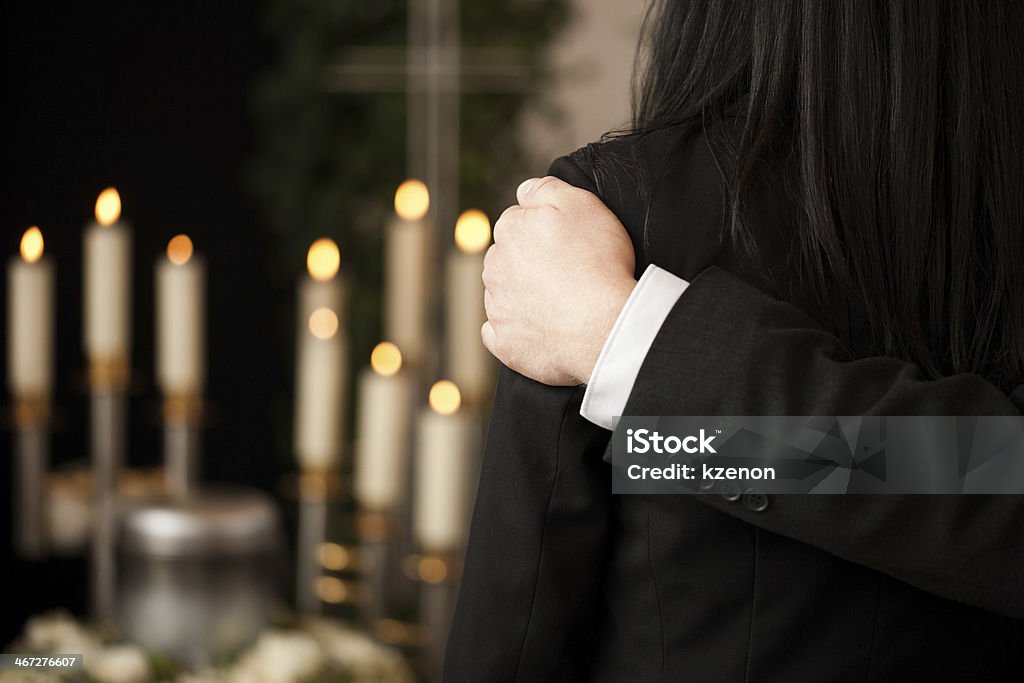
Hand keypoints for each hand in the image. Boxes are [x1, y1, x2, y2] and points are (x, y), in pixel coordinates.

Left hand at [481, 176, 636, 385]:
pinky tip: (538, 329)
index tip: (568, 243)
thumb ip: (546, 189)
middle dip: (529, 262)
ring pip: (504, 294)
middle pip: (508, 258)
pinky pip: (500, 334)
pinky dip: (515, 331)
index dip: (545, 231)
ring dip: (523, 295)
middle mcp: (494, 267)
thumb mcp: (582, 204)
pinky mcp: (504, 344)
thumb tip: (524, 190)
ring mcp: (497, 308)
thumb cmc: (598, 262)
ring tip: (560, 303)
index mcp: (509, 230)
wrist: (606, 325)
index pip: (518, 221)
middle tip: (567, 272)